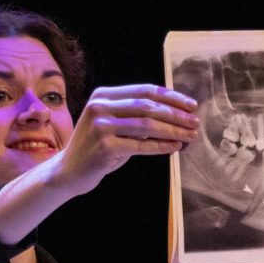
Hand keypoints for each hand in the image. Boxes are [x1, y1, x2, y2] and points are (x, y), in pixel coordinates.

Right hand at [50, 84, 199, 194]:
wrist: (68, 171)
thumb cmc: (97, 148)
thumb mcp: (114, 125)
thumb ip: (138, 118)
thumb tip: (178, 117)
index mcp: (103, 95)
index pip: (144, 90)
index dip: (171, 97)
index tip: (191, 105)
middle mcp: (100, 107)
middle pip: (148, 106)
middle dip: (176, 114)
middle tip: (195, 122)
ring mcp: (101, 127)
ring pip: (147, 125)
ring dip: (173, 130)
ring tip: (190, 136)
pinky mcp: (104, 147)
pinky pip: (141, 146)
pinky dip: (161, 146)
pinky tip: (176, 147)